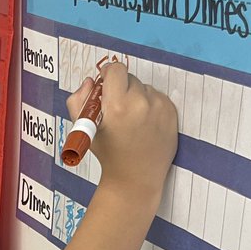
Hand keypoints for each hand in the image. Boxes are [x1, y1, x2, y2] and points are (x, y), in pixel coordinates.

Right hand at [66, 62, 177, 201]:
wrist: (135, 179)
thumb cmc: (108, 155)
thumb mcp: (85, 130)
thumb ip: (78, 100)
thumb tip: (90, 81)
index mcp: (117, 105)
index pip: (116, 70)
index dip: (108, 75)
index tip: (106, 84)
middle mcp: (140, 103)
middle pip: (130, 78)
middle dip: (122, 89)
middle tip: (117, 109)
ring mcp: (159, 108)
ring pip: (145, 88)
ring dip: (137, 97)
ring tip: (132, 121)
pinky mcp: (171, 113)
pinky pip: (158, 98)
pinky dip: (150, 106)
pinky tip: (144, 124)